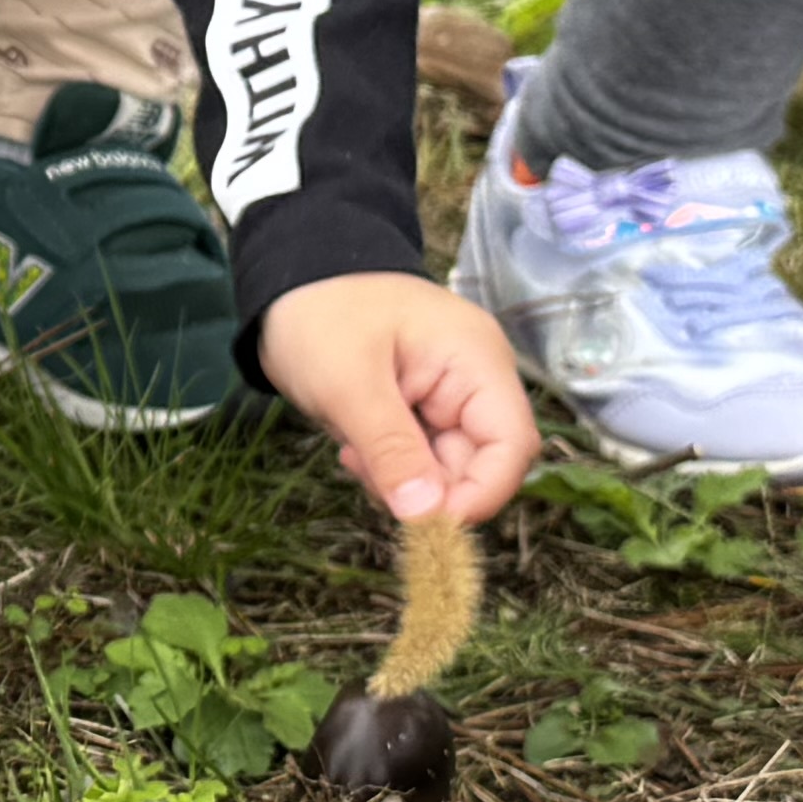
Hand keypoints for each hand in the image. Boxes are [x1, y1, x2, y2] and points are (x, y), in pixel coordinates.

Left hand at [253, 271, 539, 528]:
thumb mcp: (348, 385)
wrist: (289, 280)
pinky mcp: (424, 410)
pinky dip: (392, 467)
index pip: (512, 446)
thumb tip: (427, 517)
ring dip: (403, 479)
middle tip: (364, 468)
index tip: (424, 521)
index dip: (479, 494)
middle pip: (482, 465)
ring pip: (448, 470)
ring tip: (353, 451)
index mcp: (477, 361)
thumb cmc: (320, 317)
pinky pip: (423, 459)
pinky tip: (355, 447)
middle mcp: (477, 381)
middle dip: (427, 487)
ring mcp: (452, 397)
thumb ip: (391, 450)